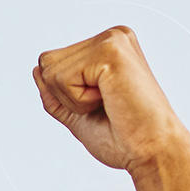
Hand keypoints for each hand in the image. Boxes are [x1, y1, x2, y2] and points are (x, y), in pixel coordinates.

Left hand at [32, 26, 189, 173]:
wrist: (152, 152)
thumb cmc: (126, 138)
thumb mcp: (78, 114)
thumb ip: (56, 92)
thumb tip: (36, 69)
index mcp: (107, 48)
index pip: (53, 63)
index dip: (64, 96)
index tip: (101, 106)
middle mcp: (111, 37)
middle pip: (47, 62)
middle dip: (65, 95)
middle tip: (104, 107)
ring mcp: (112, 40)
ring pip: (50, 69)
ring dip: (73, 99)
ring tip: (108, 104)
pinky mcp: (110, 51)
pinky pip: (62, 77)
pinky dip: (79, 100)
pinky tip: (109, 101)